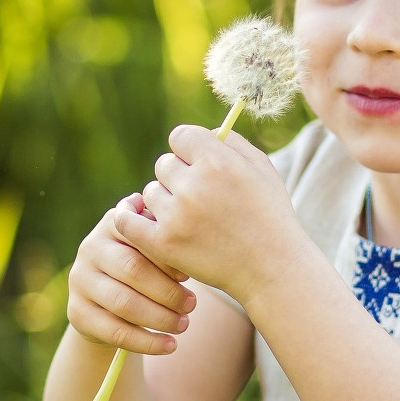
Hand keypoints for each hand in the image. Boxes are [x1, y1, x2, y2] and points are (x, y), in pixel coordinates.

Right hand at [67, 195, 196, 354]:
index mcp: (114, 223)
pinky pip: (115, 331)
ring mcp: (80, 280)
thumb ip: (166, 244)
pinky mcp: (77, 312)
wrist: (107, 300)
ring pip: (124, 303)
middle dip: (168, 291)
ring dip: (160, 317)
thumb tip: (190, 261)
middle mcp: (90, 248)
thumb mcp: (152, 249)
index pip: (143, 238)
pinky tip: (169, 346)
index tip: (190, 276)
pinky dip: (147, 342)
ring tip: (183, 325)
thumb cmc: (143, 266)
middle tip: (192, 305)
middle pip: (133, 269)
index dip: (169, 260)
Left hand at [118, 125, 304, 303]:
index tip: (197, 161)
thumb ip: (232, 142)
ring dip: (165, 201)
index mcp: (217, 161)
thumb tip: (204, 131)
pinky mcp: (163, 244)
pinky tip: (139, 217)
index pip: (180, 136)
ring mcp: (176, 216)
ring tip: (190, 218)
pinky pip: (128, 221)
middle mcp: (193, 186)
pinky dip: (130, 216)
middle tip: (199, 196)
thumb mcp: (263, 169)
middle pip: (164, 164)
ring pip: (150, 192)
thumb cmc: (270, 216)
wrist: (272, 269)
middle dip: (179, 176)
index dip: (189, 148)